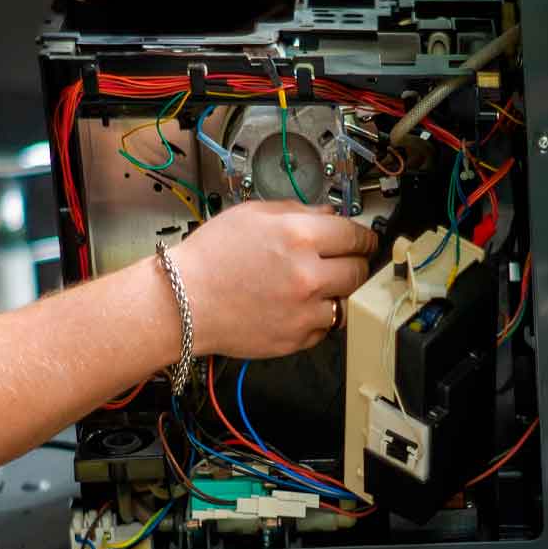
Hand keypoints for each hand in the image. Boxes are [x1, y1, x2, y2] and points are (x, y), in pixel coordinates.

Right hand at [170, 201, 376, 358]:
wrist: (183, 302)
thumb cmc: (209, 258)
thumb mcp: (251, 214)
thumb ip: (297, 210)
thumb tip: (329, 215)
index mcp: (299, 236)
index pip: (356, 235)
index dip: (364, 236)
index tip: (364, 239)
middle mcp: (307, 275)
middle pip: (359, 270)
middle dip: (355, 263)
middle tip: (344, 261)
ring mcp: (304, 311)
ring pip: (345, 302)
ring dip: (335, 293)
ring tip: (311, 286)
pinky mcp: (296, 338)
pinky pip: (324, 327)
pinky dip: (315, 317)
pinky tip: (292, 306)